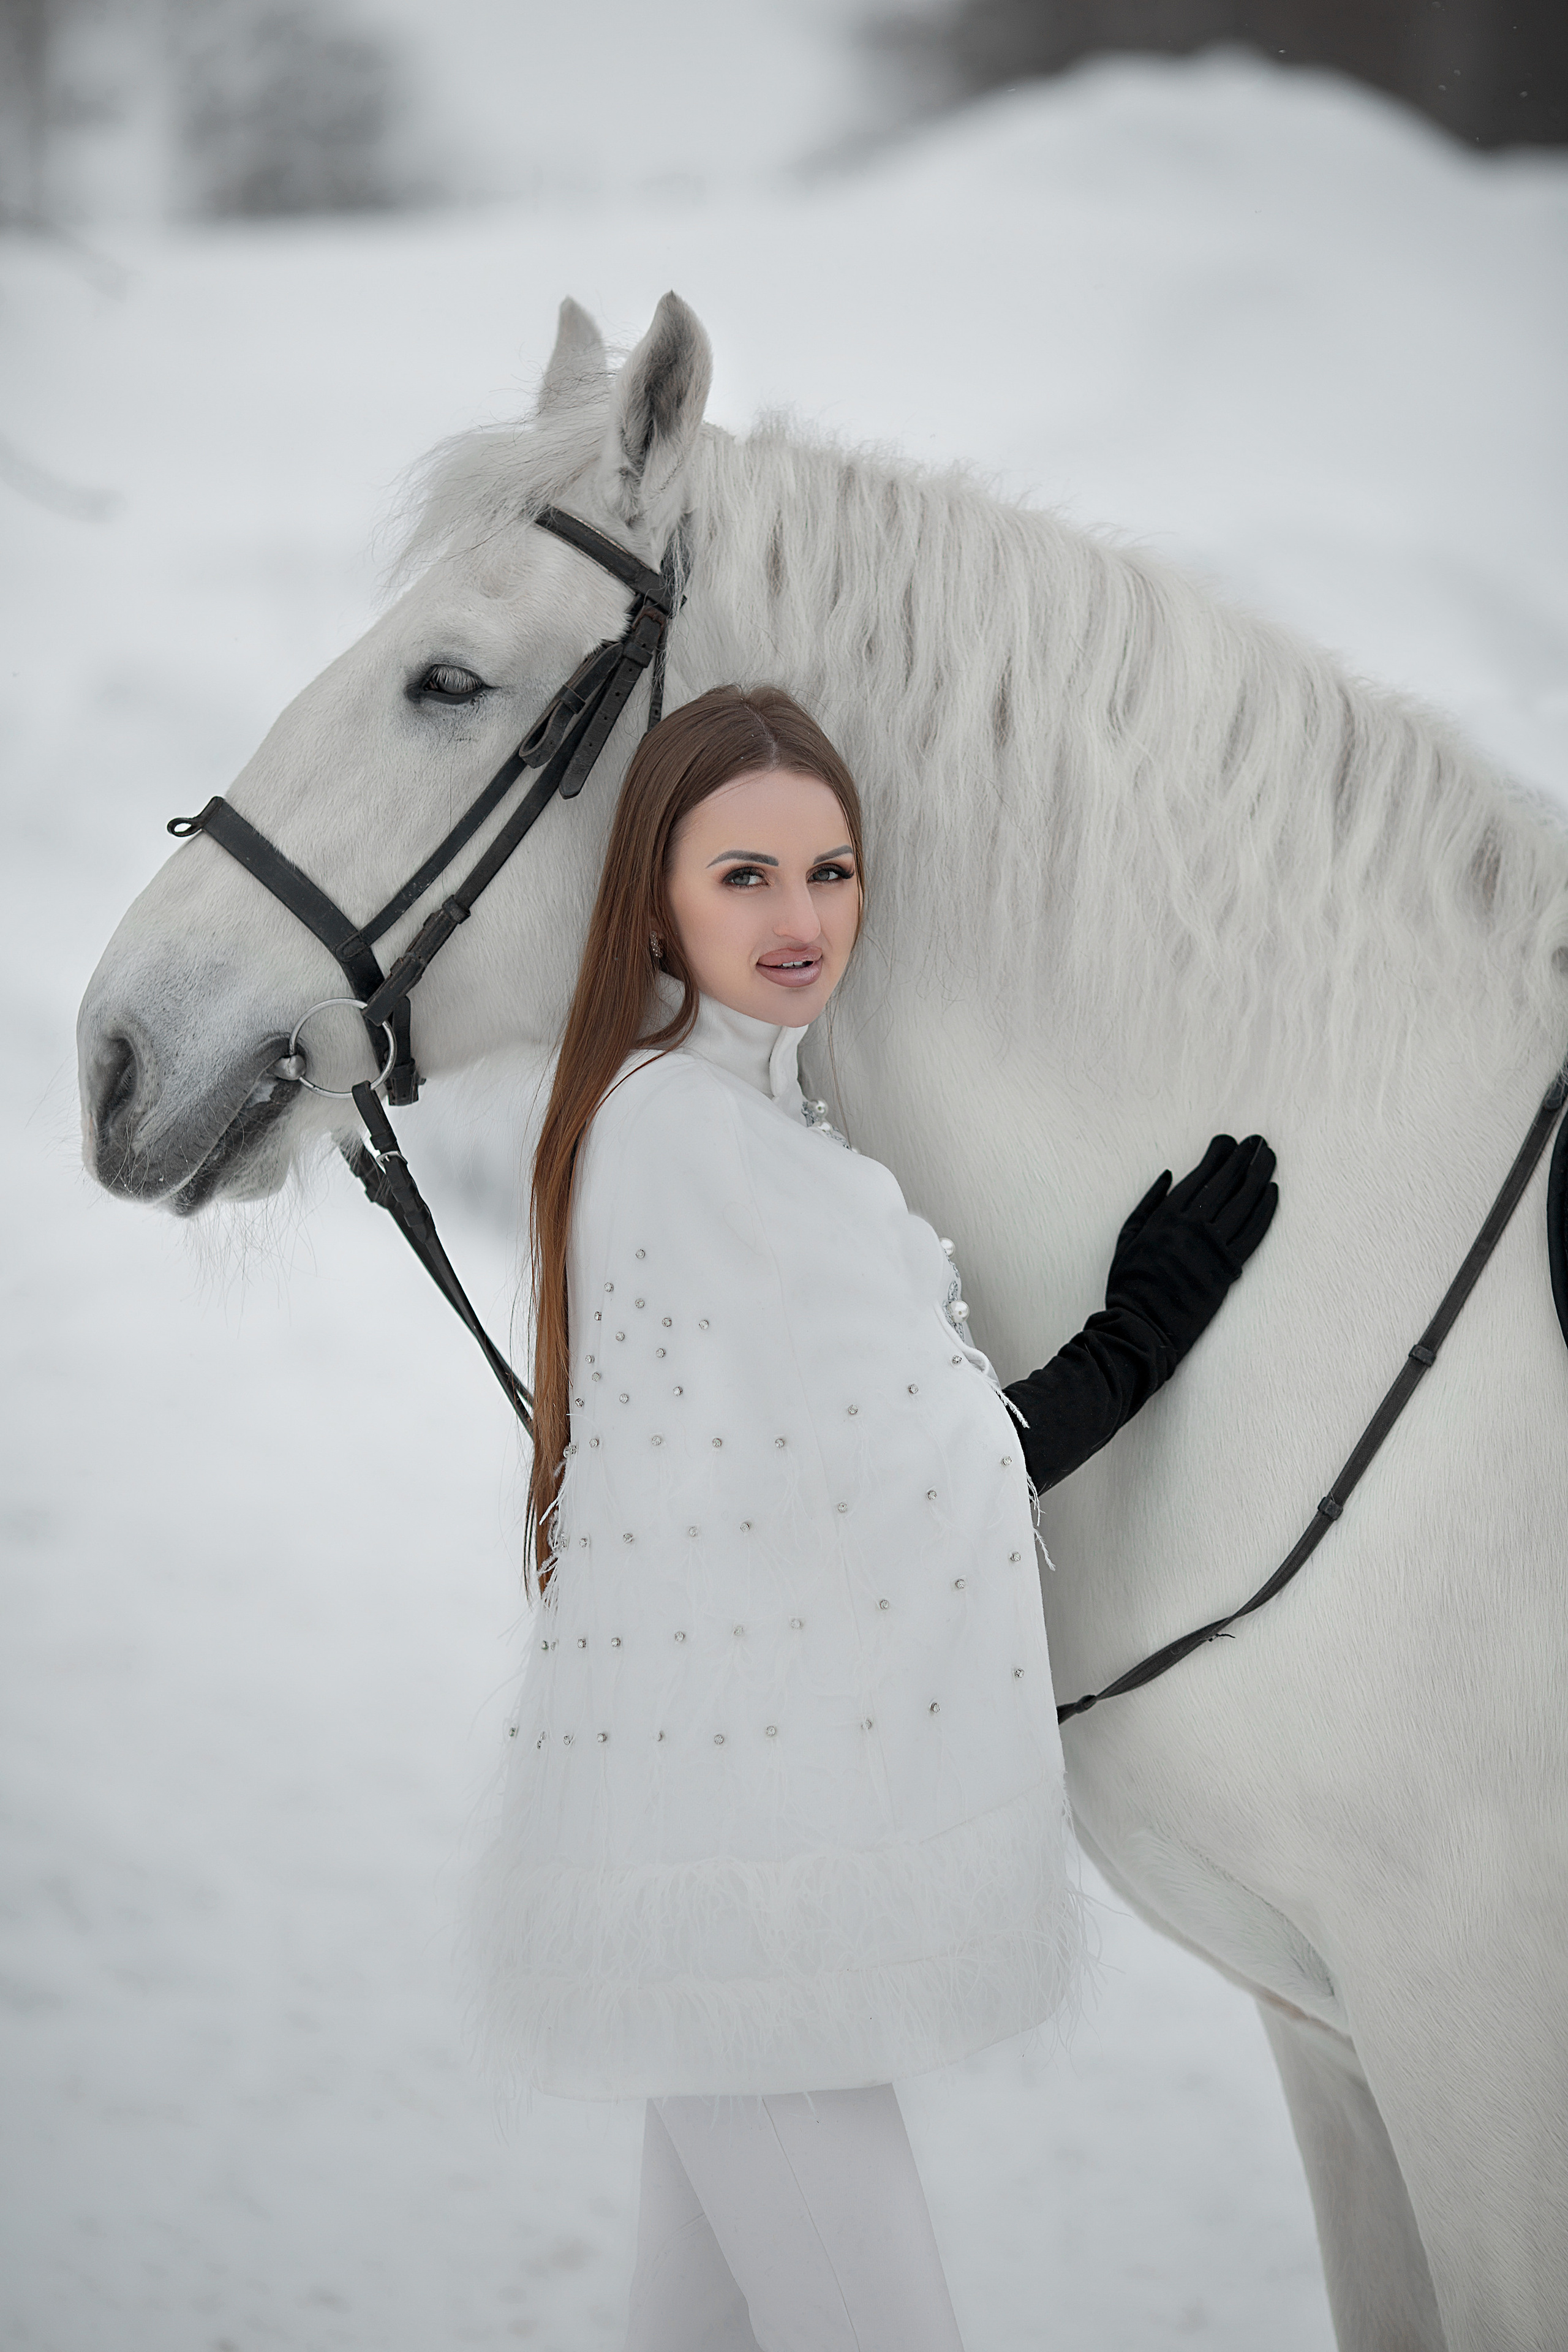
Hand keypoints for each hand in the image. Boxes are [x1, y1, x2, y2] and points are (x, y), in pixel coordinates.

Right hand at [1104, 1133, 1277, 1372]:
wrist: (1143, 1328)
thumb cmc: (1129, 1286)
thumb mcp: (1126, 1239)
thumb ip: (1146, 1204)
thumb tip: (1169, 1175)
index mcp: (1165, 1217)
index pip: (1200, 1177)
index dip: (1218, 1156)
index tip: (1229, 1142)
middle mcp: (1192, 1226)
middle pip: (1226, 1184)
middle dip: (1243, 1158)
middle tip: (1256, 1142)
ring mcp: (1213, 1247)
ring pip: (1244, 1203)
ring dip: (1260, 1176)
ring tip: (1269, 1157)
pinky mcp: (1228, 1268)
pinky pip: (1254, 1233)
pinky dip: (1266, 1210)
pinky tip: (1273, 1192)